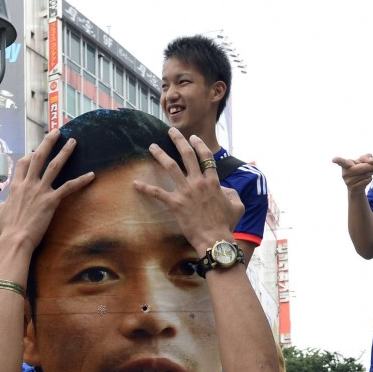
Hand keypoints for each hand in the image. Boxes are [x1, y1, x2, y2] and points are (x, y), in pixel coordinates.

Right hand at [0, 129, 94, 252]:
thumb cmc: (5, 232)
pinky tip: (91, 175)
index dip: (30, 155)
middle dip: (48, 142)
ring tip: (73, 142)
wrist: (15, 240)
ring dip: (65, 152)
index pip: (24, 163)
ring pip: (54, 166)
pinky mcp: (51, 201)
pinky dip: (81, 180)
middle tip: (57, 132)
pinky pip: (69, 187)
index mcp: (16, 186)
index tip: (36, 151)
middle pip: (38, 156)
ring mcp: (40, 191)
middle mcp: (28, 184)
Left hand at [134, 129, 243, 254]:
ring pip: (171, 166)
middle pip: (187, 155)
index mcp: (213, 181)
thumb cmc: (226, 225)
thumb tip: (226, 190)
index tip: (193, 138)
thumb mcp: (237, 206)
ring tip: (152, 146)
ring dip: (160, 154)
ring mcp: (186, 191)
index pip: (206, 157)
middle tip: (171, 132)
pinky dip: (145, 188)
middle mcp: (198, 182)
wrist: (215, 239)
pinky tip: (135, 183)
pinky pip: (157, 193)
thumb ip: (232, 194)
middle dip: (179, 140)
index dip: (199, 145)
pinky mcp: (175, 203)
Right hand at [331, 154, 372, 192]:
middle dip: (370, 166)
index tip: (333, 160)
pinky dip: (370, 179)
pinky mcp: (353, 188)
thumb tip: (371, 162)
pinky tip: (367, 178)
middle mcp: (345, 173)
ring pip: (365, 174)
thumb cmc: (360, 169)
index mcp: (345, 164)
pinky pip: (366, 181)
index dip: (338, 160)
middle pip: (361, 168)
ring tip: (370, 172)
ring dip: (371, 172)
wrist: (357, 185)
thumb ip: (368, 157)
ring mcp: (348, 182)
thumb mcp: (364, 160)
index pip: (341, 162)